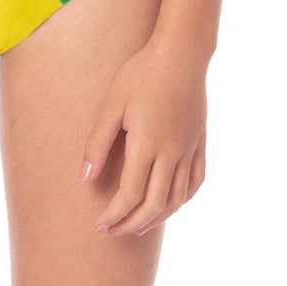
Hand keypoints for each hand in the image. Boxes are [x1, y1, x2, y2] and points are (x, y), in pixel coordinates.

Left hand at [82, 42, 207, 235]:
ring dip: (156, 218)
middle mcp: (172, 153)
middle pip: (154, 205)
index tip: (99, 226)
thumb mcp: (112, 105)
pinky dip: (181, 200)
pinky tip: (168, 204)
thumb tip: (85, 178)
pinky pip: (195, 182)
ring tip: (137, 225)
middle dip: (131, 224)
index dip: (114, 216)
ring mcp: (189, 149)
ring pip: (177, 199)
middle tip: (112, 232)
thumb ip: (97, 143)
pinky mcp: (200, 143)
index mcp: (147, 145)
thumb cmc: (141, 74)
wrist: (182, 53)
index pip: (130, 196)